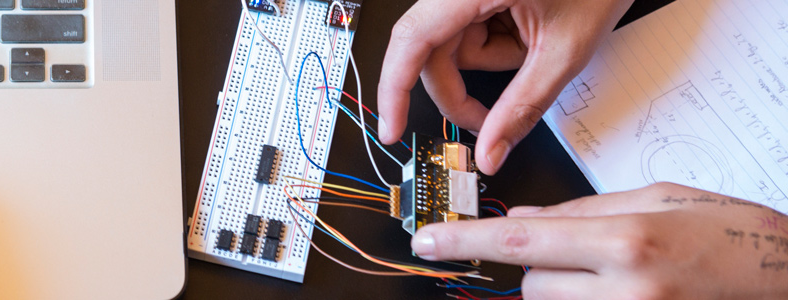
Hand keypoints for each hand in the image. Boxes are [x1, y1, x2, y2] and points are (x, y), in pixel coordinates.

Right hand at [377, 0, 634, 174]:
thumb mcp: (563, 53)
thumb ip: (522, 107)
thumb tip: (490, 151)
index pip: (412, 41)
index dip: (394, 89)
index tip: (393, 129)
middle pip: (430, 51)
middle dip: (459, 89)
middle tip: (485, 122)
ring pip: (452, 46)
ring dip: (490, 61)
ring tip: (533, 46)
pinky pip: (469, 32)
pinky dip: (497, 45)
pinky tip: (528, 33)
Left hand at [411, 183, 787, 298]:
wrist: (786, 280)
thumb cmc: (733, 237)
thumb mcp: (658, 200)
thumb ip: (582, 211)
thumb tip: (520, 218)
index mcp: (628, 243)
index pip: (521, 244)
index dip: (465, 242)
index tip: (426, 241)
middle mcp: (627, 292)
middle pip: (532, 284)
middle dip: (542, 267)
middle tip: (584, 254)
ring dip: (562, 291)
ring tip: (612, 274)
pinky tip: (610, 289)